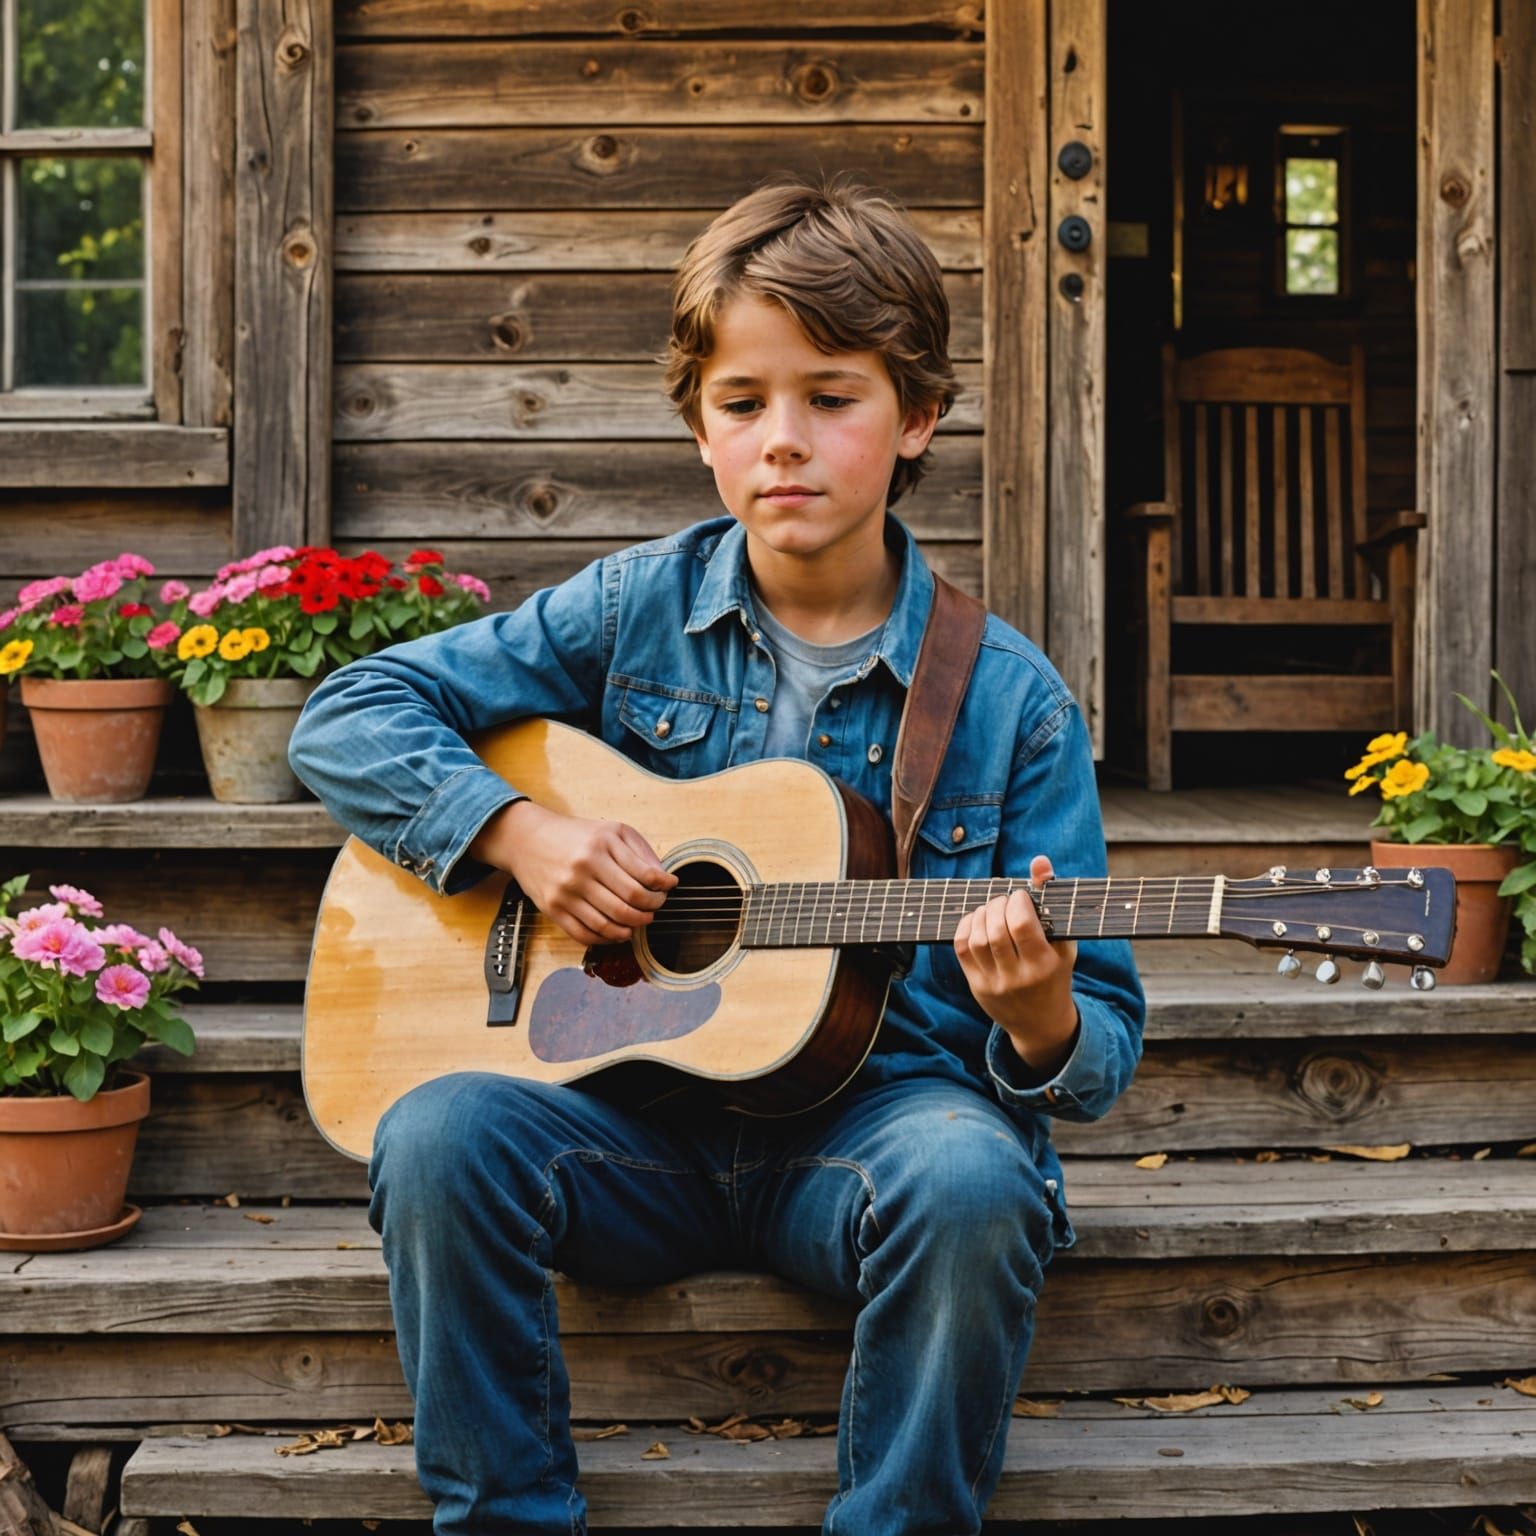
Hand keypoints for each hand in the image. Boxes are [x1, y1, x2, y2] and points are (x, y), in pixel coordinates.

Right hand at [470, 799, 676, 946]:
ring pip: (609, 924)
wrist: (527, 839)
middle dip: (650, 910)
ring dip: (631, 928)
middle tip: (654, 908)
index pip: (644, 878)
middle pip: (629, 904)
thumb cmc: (576, 835)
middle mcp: (583, 868)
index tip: (668, 889)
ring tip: (638, 921)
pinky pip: (585, 934)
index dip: (662, 889)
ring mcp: (566, 891)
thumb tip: (665, 879)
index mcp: (601, 845)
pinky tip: (618, 932)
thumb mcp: (612, 831)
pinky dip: (607, 939)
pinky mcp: (553, 909)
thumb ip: (641, 852)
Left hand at [953, 854, 1079, 1074]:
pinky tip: (978, 920)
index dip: (1016, 901)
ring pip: (975, 938)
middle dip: (997, 904)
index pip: (1021, 925)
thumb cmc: (1056, 973)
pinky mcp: (976, 985)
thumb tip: (1039, 861)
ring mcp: (993, 983)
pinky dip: (965, 926)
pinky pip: (961, 948)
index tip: (1021, 895)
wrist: (1041, 1023)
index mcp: (1045, 966)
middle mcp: (1018, 977)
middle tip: (1005, 900)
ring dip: (981, 913)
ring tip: (993, 909)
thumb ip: (1052, 899)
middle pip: (995, 930)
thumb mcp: (1063, 941)